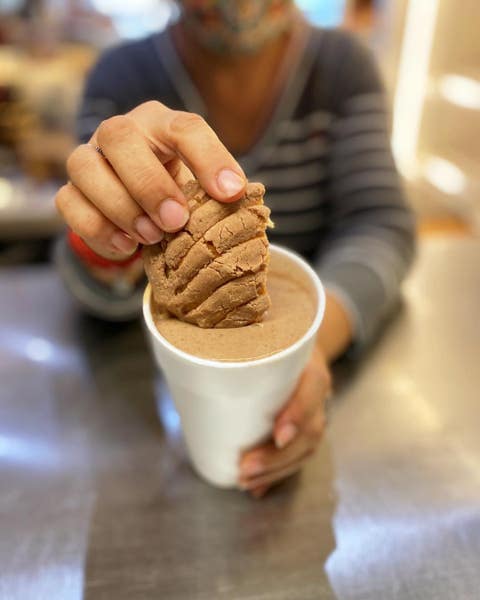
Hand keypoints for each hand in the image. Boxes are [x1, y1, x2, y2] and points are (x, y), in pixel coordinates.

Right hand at [55, 101, 246, 259]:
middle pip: (118, 136)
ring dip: (120, 207)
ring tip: (152, 237)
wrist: (141, 207)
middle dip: (149, 184)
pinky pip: (69, 204)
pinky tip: (127, 247)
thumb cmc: (178, 192)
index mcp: (161, 124)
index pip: (185, 128)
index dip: (210, 158)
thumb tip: (237, 200)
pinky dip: (97, 229)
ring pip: (84, 167)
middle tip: (176, 221)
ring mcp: (89, 159)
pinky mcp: (71, 191)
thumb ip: (216, 192)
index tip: (231, 194)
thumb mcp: (201, 186)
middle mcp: (119, 132)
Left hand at [239, 346, 331, 497]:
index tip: (278, 435)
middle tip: (245, 468)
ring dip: (275, 471)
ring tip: (245, 481)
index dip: (298, 413)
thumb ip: (241, 353)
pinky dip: (278, 476)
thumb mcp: (263, 341)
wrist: (300, 346)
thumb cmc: (272, 343)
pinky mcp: (308, 430)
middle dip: (277, 456)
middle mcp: (318, 394)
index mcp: (311, 366)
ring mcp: (317, 414)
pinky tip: (257, 488)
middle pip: (311, 430)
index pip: (314, 388)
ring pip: (306, 450)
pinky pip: (298, 457)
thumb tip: (195, 367)